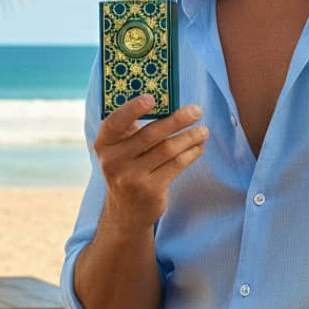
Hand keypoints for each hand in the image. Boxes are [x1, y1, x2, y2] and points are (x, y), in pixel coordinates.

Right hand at [94, 95, 208, 226]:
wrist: (126, 211)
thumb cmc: (128, 168)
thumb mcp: (121, 150)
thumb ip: (133, 128)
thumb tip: (166, 102)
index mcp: (104, 145)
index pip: (115, 122)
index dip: (132, 109)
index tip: (152, 98)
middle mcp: (113, 161)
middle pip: (150, 134)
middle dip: (177, 120)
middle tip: (196, 110)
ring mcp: (131, 177)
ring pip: (167, 149)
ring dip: (190, 137)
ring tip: (204, 130)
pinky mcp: (150, 190)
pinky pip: (176, 165)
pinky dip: (191, 153)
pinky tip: (199, 147)